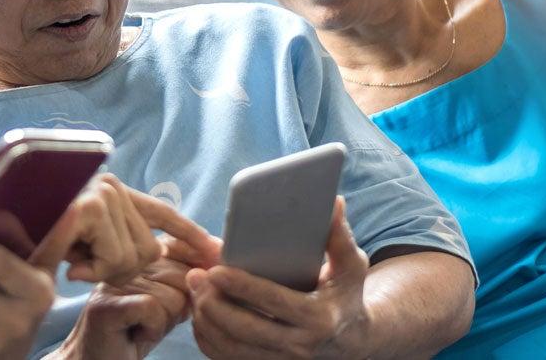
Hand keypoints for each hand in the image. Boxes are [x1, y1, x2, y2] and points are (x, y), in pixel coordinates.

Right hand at [44, 174, 218, 285]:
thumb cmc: (34, 245)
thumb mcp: (83, 247)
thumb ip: (115, 244)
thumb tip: (162, 252)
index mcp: (113, 193)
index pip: (162, 214)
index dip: (191, 235)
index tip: (215, 251)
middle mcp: (111, 186)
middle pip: (150, 249)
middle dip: (122, 269)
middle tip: (84, 265)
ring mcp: (102, 193)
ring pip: (132, 257)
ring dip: (102, 271)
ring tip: (72, 259)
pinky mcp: (91, 206)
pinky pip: (114, 258)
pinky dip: (92, 272)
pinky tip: (70, 263)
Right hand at [55, 257, 192, 359]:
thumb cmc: (134, 333)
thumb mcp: (167, 304)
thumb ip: (188, 280)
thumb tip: (218, 253)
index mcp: (139, 254)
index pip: (182, 246)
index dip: (196, 272)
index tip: (188, 296)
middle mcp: (124, 261)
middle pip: (183, 277)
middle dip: (178, 309)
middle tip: (151, 321)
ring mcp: (113, 281)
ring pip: (171, 297)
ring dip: (163, 323)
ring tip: (140, 328)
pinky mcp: (107, 305)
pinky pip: (153, 310)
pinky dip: (152, 330)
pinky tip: (135, 335)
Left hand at [188, 197, 374, 358]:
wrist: (348, 340)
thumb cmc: (344, 293)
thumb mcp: (350, 266)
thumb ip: (340, 236)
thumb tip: (333, 202)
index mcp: (319, 318)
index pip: (274, 302)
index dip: (242, 287)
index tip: (216, 269)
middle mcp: (299, 346)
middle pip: (245, 330)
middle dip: (214, 304)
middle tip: (195, 276)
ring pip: (231, 348)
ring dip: (206, 320)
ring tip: (194, 291)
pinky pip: (226, 358)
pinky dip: (208, 338)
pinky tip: (200, 313)